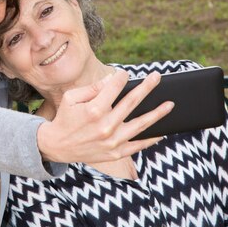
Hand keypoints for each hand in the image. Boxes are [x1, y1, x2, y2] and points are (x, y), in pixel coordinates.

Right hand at [36, 70, 173, 164]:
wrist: (57, 146)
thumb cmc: (65, 117)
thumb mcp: (71, 97)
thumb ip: (93, 88)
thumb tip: (113, 79)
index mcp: (94, 109)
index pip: (115, 87)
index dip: (121, 77)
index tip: (125, 73)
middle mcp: (105, 125)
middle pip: (132, 102)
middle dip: (146, 87)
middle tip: (157, 77)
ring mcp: (112, 141)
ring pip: (141, 124)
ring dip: (157, 113)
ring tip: (170, 104)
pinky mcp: (115, 153)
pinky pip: (138, 145)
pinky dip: (151, 139)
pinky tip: (162, 131)